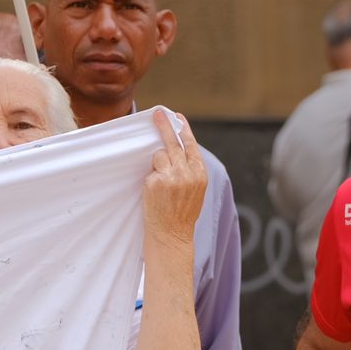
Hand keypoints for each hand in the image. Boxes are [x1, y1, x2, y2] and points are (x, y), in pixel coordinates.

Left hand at [142, 110, 208, 240]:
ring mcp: (170, 176)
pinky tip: (155, 194)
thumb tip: (175, 151)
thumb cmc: (182, 214)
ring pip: (159, 156)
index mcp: (200, 173)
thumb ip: (189, 171)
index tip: (177, 116)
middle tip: (157, 113)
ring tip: (161, 184)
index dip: (183, 129)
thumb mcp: (195, 190)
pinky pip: (150, 172)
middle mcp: (187, 172)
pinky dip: (150, 179)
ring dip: (157, 164)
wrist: (172, 236)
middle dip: (164, 126)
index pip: (190, 145)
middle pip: (172, 143)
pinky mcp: (155, 182)